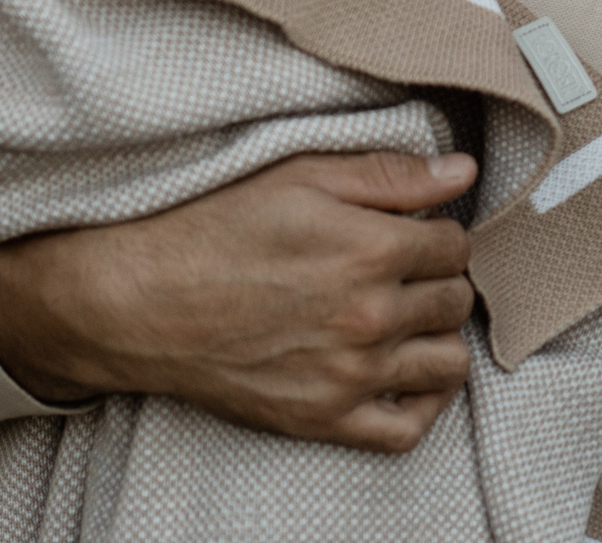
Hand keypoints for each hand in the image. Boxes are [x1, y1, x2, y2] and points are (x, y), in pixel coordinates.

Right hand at [0, 150, 479, 452]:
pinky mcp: (322, 419)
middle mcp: (370, 317)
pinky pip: (408, 428)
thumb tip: (464, 172)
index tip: (412, 233)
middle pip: (455, 302)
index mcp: (370, 250)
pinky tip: (403, 374)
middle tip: (406, 271)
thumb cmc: (213, 227)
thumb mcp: (300, 175)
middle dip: (439, 281)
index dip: (438, 233)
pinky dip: (420, 403)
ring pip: (447, 363)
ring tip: (407, 318)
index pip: (456, 247)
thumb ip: (390, 174)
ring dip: (437, 337)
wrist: (137, 299)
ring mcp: (348, 376)